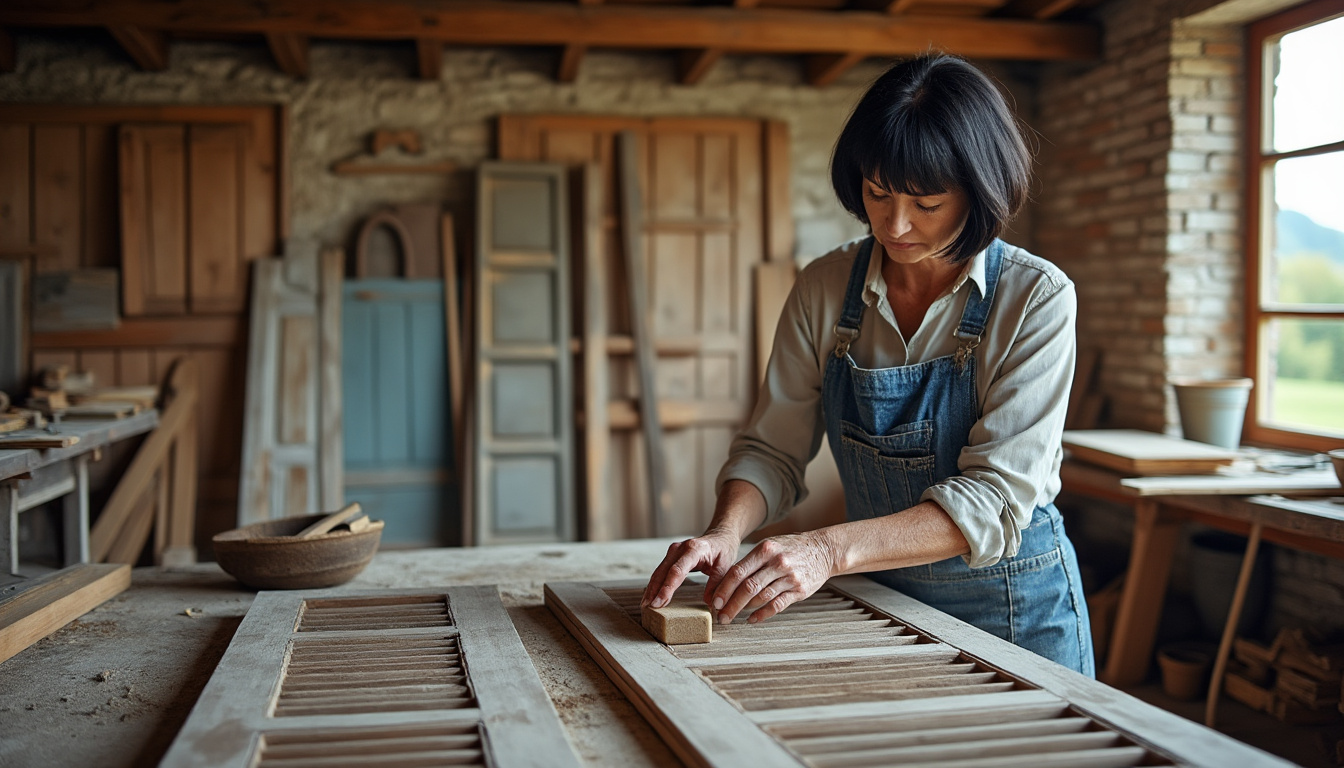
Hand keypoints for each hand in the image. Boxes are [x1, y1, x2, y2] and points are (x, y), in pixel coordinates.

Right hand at [641, 529, 740, 608]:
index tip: (659, 601)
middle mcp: (680, 548)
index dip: (667, 588)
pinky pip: (661, 571)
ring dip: (651, 588)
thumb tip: (710, 602)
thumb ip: (717, 583)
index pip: (677, 571)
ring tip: (646, 605)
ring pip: (659, 572)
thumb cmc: (723, 551)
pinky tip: (650, 595)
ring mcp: (673, 551)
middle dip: (654, 590)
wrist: (720, 536)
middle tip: (648, 607)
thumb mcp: (725, 566)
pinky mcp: (671, 556)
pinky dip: (655, 584)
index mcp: (694, 550)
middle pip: (663, 571)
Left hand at [709, 532, 836, 624]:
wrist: (824, 550)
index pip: (739, 571)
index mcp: (766, 550)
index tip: (715, 601)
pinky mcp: (799, 590)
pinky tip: (752, 619)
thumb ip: (752, 562)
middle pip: (748, 587)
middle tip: (721, 616)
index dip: (724, 588)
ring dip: (743, 610)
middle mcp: (777, 563)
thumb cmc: (792, 548)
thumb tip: (727, 582)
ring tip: (732, 618)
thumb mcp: (771, 546)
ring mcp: (789, 577)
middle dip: (731, 604)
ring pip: (761, 598)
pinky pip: (777, 605)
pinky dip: (762, 614)